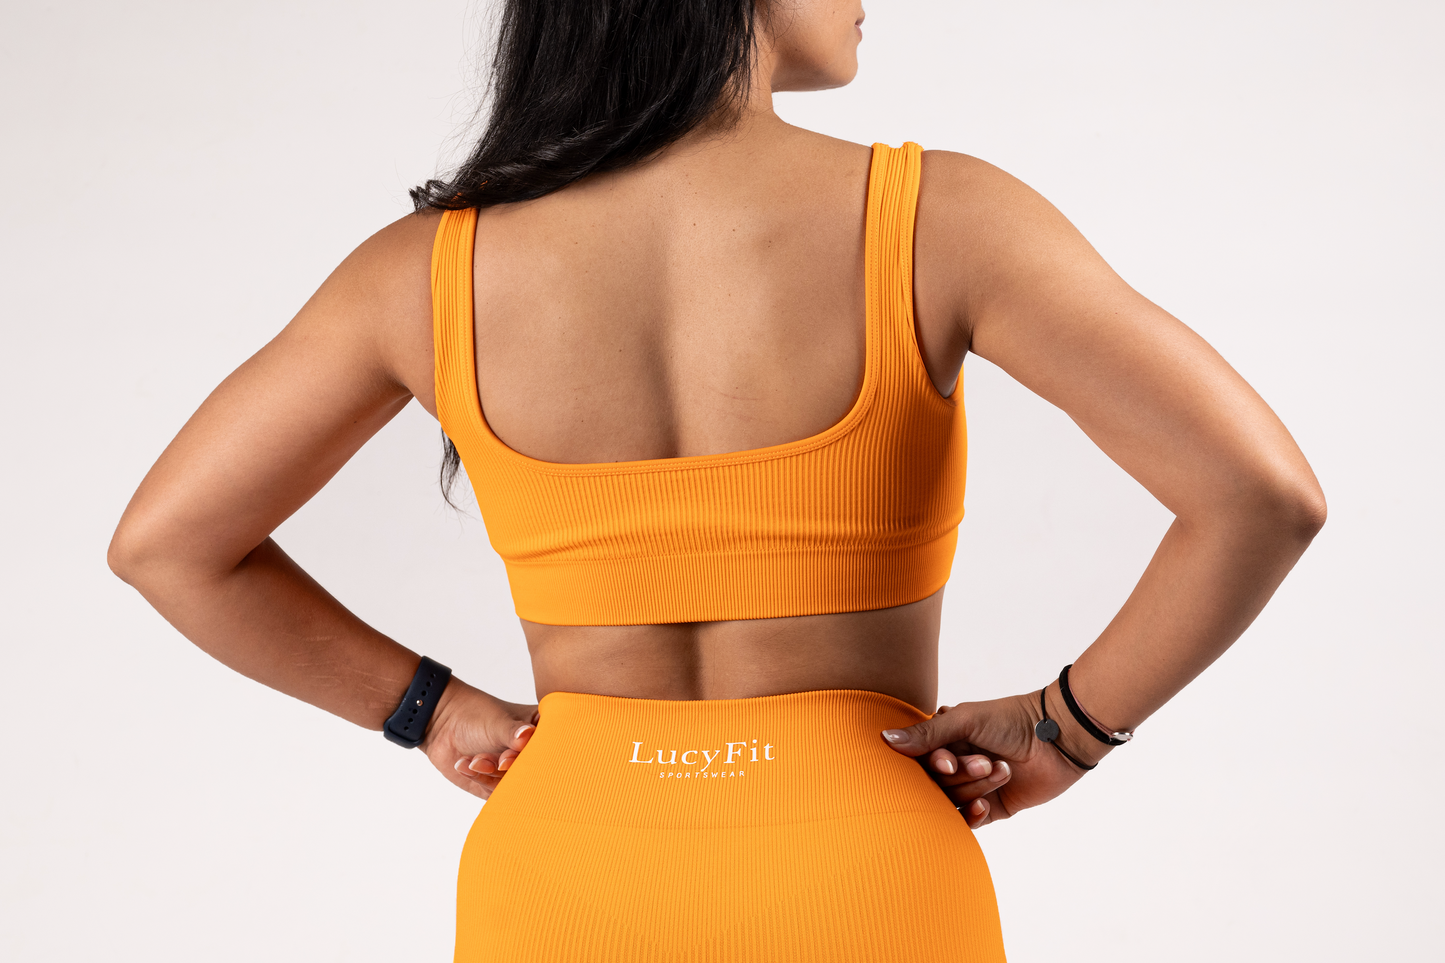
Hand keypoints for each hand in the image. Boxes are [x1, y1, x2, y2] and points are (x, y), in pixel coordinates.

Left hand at [418, 678, 539, 799]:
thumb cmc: (475, 715)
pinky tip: (466, 764)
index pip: (553, 748)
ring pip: (514, 784)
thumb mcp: (497, 721)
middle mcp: (532, 752)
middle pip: (536, 770)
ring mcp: (516, 770)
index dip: (538, 754)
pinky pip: (496, 793)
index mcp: (541, 730)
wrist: (443, 725)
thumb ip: (512, 732)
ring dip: (492, 773)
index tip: (518, 753)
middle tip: (499, 761)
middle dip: (513, 767)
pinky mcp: (499, 786)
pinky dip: (480, 780)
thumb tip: (526, 735)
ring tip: (475, 759)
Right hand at [880, 690, 1099, 828]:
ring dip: (975, 788)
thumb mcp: (964, 721)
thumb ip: (926, 735)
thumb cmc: (1011, 720)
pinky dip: (974, 815)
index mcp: (945, 739)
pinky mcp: (993, 807)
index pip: (920, 760)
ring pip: (953, 801)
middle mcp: (955, 763)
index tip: (949, 762)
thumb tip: (883, 739)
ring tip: (1001, 770)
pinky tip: (987, 804)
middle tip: (984, 762)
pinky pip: (969, 821)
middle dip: (961, 775)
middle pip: (937, 783)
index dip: (932, 765)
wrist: (1057, 738)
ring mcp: (973, 786)